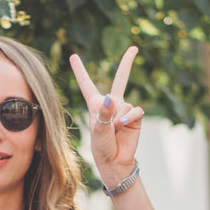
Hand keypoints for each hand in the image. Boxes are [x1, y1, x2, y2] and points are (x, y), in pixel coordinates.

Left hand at [69, 47, 144, 188]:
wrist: (116, 161)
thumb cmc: (101, 147)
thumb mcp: (98, 129)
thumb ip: (103, 113)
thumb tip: (110, 97)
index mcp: (95, 105)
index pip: (86, 84)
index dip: (80, 70)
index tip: (73, 56)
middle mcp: (111, 104)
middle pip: (120, 79)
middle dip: (127, 63)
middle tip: (134, 48)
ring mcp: (124, 109)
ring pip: (124, 103)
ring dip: (119, 117)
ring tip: (114, 130)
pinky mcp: (135, 117)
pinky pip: (135, 110)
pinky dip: (130, 118)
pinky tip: (124, 126)